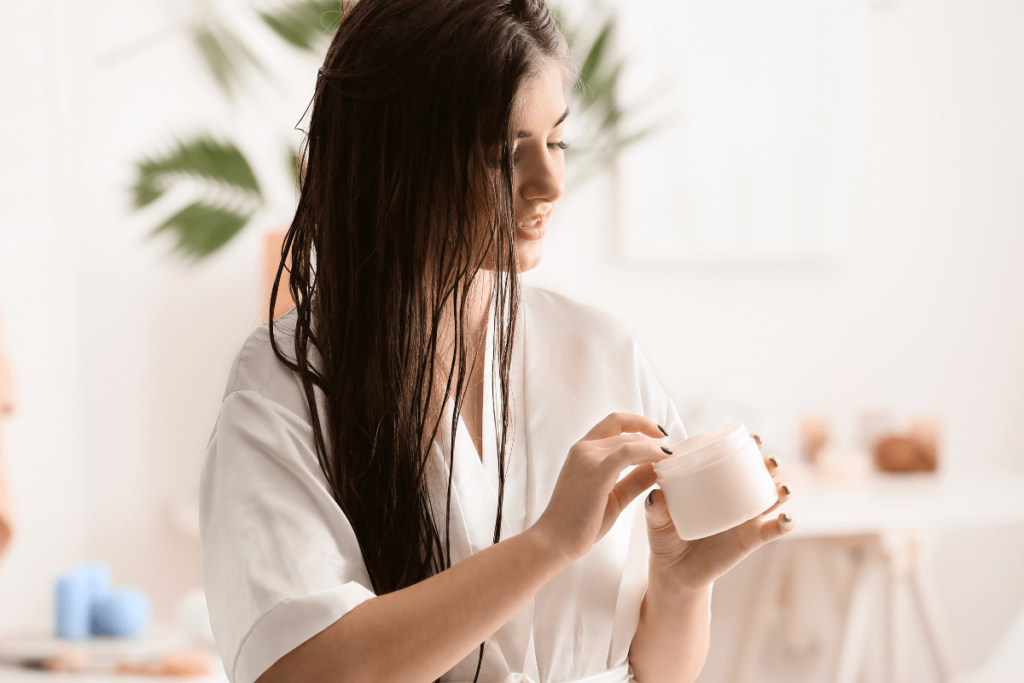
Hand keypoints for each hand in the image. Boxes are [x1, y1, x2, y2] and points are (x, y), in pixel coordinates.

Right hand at [533, 412, 671, 561]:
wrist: (555, 540)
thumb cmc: (580, 522)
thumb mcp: (614, 496)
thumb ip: (634, 479)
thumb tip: (659, 468)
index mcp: (583, 451)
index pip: (614, 423)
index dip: (640, 423)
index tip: (659, 434)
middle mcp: (584, 449)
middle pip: (626, 432)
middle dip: (653, 439)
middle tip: (674, 454)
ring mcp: (588, 458)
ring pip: (629, 440)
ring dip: (654, 446)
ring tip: (672, 459)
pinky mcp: (596, 472)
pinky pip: (628, 452)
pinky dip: (649, 452)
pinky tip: (663, 460)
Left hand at [644, 433, 793, 592]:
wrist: (674, 570)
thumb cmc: (666, 536)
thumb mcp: (656, 519)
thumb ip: (655, 507)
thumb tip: (657, 495)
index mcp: (715, 485)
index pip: (734, 460)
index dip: (748, 446)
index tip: (753, 438)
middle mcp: (734, 498)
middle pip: (760, 475)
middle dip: (770, 464)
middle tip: (770, 461)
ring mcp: (745, 518)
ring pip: (772, 499)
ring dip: (782, 490)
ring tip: (782, 488)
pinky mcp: (750, 540)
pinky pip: (773, 530)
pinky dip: (785, 523)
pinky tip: (786, 518)